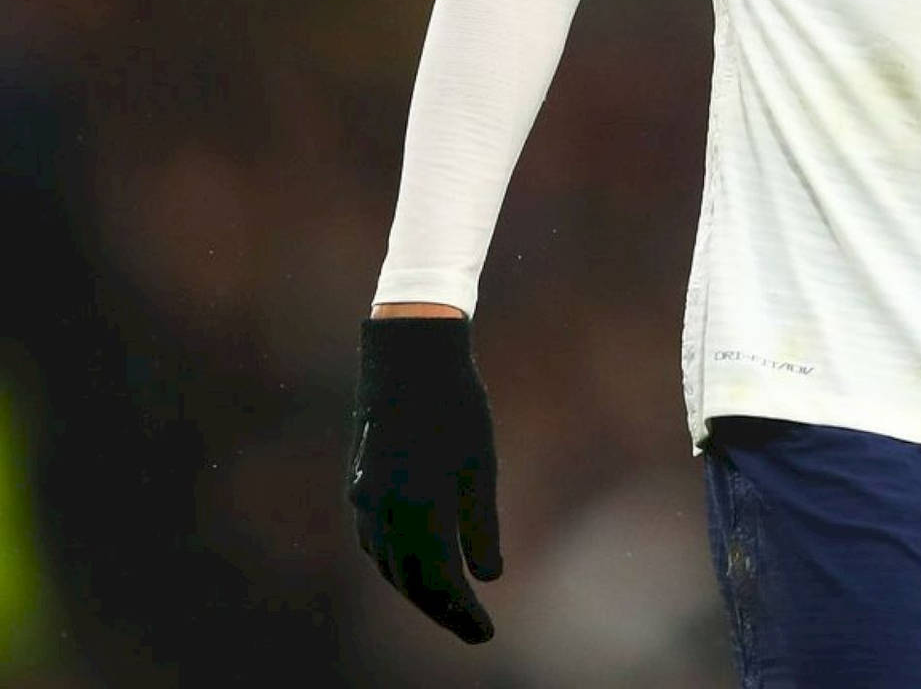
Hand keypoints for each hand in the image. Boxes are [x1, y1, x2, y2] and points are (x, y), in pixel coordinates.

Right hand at [347, 315, 502, 642]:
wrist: (408, 356)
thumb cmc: (455, 405)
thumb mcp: (480, 464)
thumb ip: (481, 524)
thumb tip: (488, 577)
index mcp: (418, 510)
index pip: (440, 583)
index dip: (462, 615)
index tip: (486, 634)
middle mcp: (383, 513)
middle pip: (410, 583)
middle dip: (441, 610)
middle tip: (473, 628)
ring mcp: (366, 500)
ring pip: (388, 566)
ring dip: (417, 591)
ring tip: (450, 603)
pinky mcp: (361, 485)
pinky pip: (375, 543)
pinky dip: (397, 564)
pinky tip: (415, 564)